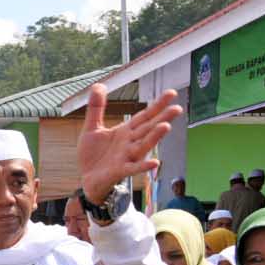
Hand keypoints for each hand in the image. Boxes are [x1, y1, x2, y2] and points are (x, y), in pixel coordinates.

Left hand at [77, 84, 182, 203]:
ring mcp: (127, 157)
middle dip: (162, 119)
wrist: (87, 179)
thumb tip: (98, 85)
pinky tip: (155, 163)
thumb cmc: (94, 155)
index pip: (145, 116)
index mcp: (126, 131)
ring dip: (154, 137)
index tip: (172, 93)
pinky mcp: (120, 170)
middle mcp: (130, 143)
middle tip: (177, 108)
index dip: (157, 105)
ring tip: (166, 127)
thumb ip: (96, 108)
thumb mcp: (92, 128)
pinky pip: (133, 168)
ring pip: (143, 145)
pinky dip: (143, 166)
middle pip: (148, 128)